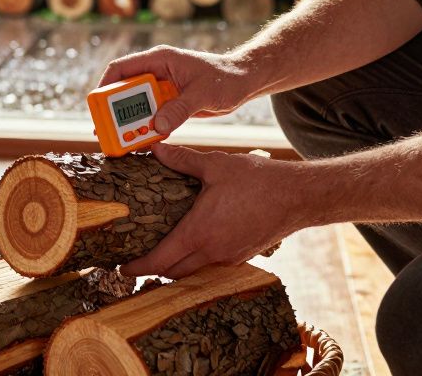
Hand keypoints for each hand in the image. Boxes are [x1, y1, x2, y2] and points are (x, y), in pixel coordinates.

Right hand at [99, 45, 258, 137]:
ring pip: (136, 106)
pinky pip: (150, 117)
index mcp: (159, 60)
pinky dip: (144, 129)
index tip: (97, 106)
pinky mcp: (168, 103)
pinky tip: (140, 143)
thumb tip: (157, 126)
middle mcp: (155, 73)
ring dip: (129, 123)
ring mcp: (161, 89)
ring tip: (121, 142)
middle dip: (114, 111)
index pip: (122, 69)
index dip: (105, 86)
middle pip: (124, 90)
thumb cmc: (226, 78)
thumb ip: (180, 109)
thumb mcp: (203, 94)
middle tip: (105, 130)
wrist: (244, 82)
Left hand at [119, 144, 312, 278]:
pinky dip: (195, 263)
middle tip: (135, 261)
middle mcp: (213, 251)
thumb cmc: (258, 180)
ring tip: (160, 254)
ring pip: (193, 272)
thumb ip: (182, 160)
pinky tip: (192, 246)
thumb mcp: (216, 165)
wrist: (298, 196)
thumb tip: (156, 148)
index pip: (161, 260)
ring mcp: (229, 257)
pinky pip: (211, 267)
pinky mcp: (242, 256)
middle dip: (152, 270)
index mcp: (200, 232)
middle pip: (174, 273)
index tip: (122, 267)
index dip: (138, 267)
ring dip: (175, 268)